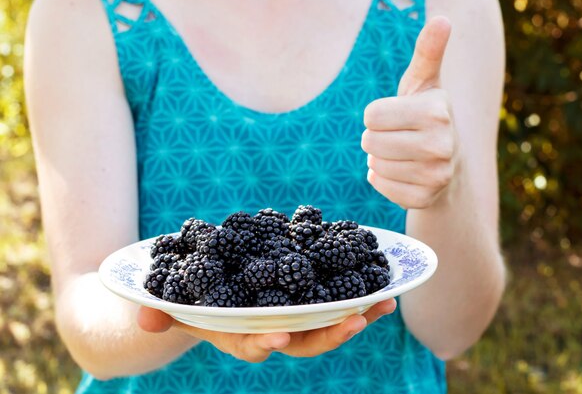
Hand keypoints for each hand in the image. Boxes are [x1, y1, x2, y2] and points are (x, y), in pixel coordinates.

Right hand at [137, 298, 396, 362]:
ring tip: (384, 302)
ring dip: (356, 315)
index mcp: (242, 335)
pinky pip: (336, 302)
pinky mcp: (308, 301)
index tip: (276, 338)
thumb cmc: (195, 300)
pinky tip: (384, 288)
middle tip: (354, 321)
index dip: (264, 343)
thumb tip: (145, 318)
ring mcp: (294, 319)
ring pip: (327, 324)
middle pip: (303, 341)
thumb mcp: (177, 305)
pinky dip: (359, 297)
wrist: (217, 291)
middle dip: (329, 334)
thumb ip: (162, 312)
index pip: (253, 345)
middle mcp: (272, 331)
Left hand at [361, 16, 456, 208]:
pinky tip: (400, 172)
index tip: (396, 116)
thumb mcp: (425, 82)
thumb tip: (442, 19)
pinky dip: (381, 179)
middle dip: (375, 138)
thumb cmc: (426, 115)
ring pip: (374, 164)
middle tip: (396, 137)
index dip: (376, 115)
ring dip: (378, 159)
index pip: (371, 115)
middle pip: (370, 141)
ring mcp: (436, 175)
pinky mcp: (425, 198)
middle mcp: (442, 144)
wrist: (449, 163)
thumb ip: (428, 51)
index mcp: (437, 111)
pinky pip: (380, 185)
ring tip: (400, 154)